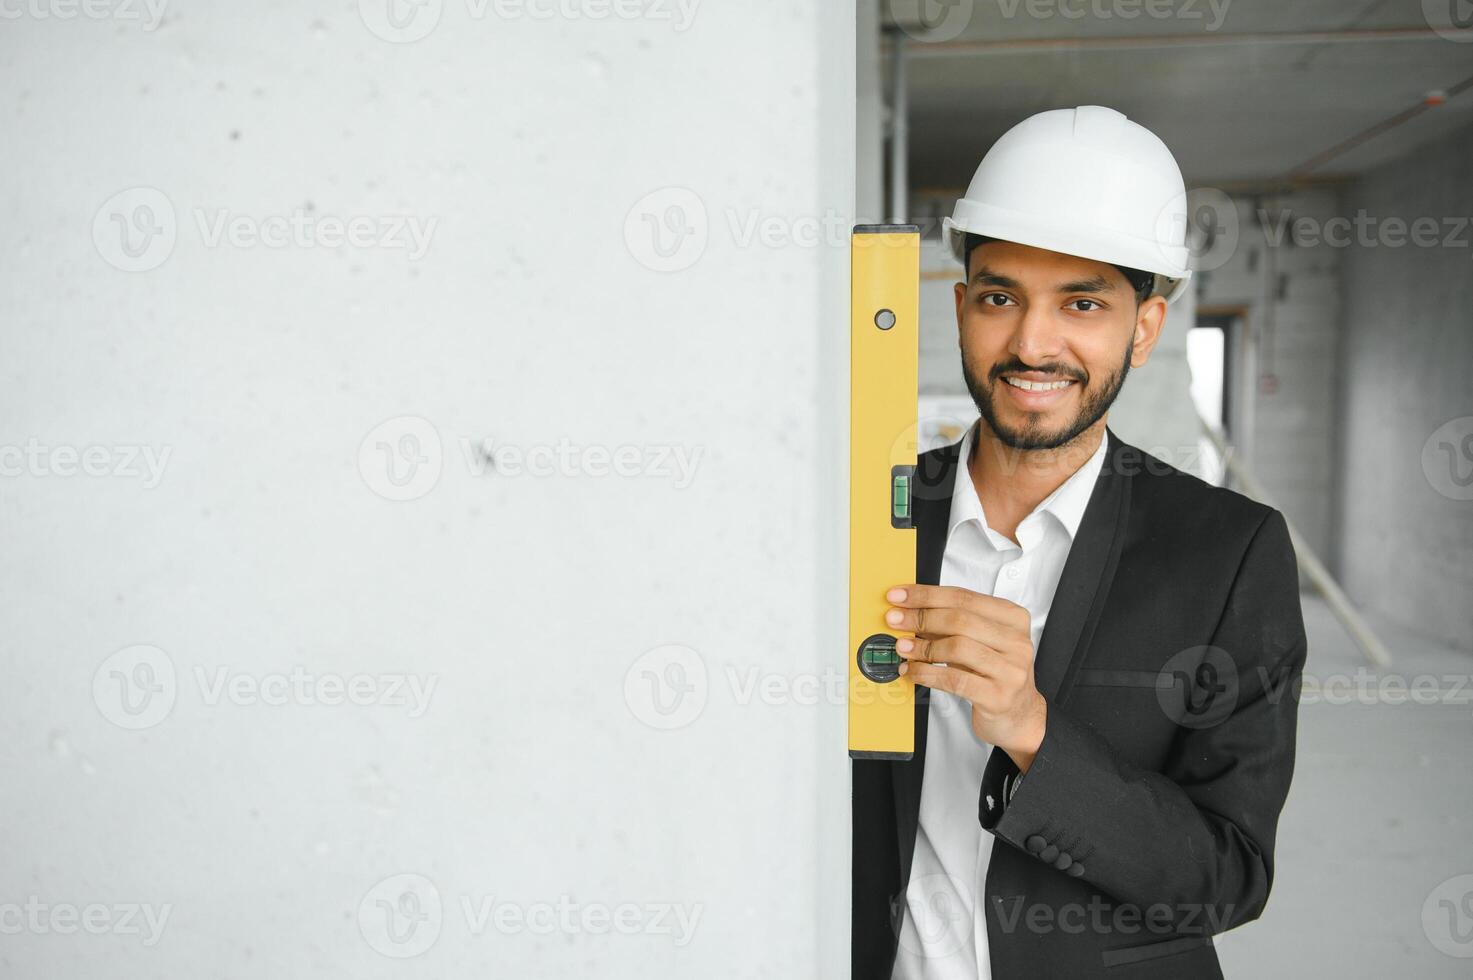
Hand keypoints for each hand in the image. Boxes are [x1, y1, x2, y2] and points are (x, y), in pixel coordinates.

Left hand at [885, 584, 1047, 772]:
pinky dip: (926, 673)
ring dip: (922, 646)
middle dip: (920, 617)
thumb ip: (950, 626)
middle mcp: (1016, 641)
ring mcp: (1010, 670)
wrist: (1020, 716)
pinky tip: (912, 671)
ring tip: (902, 647)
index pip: (964, 597)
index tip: (899, 596)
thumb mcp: (979, 643)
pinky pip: (954, 679)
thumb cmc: (995, 674)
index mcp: (1012, 618)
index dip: (926, 595)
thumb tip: (909, 611)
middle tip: (895, 619)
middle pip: (959, 619)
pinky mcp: (998, 696)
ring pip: (957, 647)